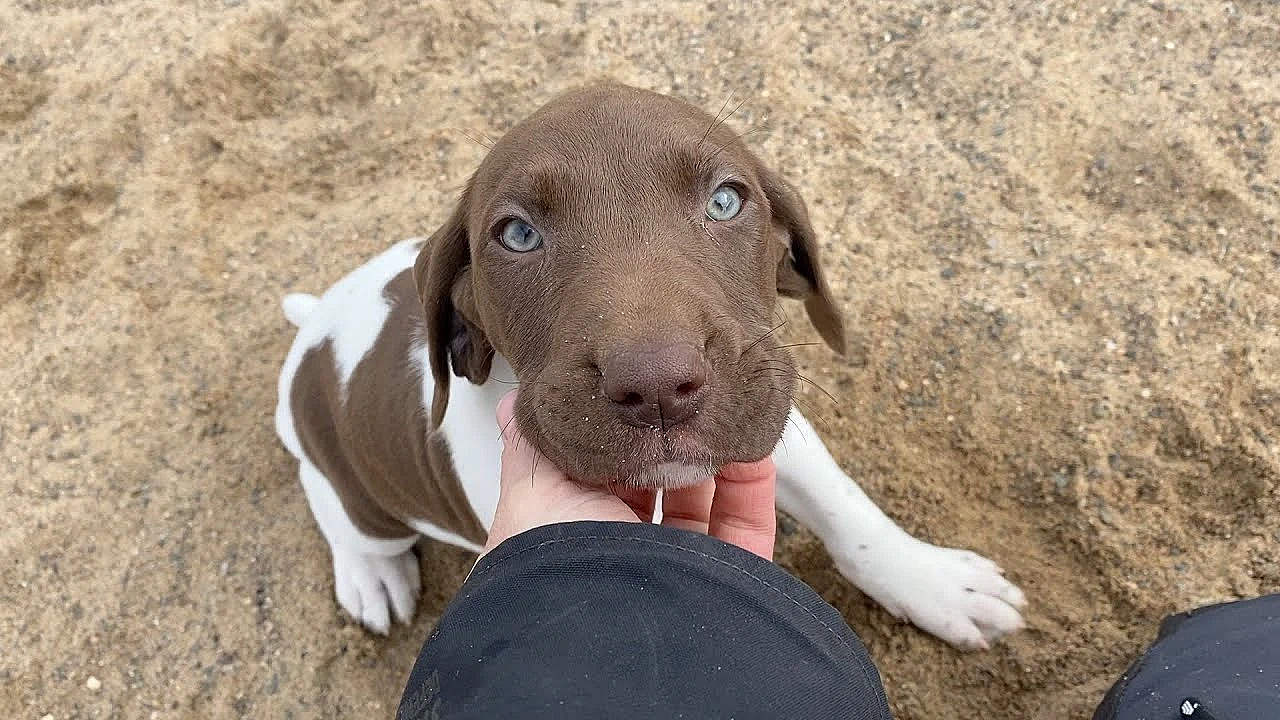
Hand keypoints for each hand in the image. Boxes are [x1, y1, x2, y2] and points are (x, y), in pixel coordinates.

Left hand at [482, 390, 776, 559]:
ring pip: (707, 500)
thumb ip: (530, 446)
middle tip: (682, 397)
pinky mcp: (726, 580)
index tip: (635, 393)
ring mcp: (677, 568)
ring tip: (718, 410)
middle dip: (670, 436)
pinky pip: (747, 524)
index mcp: (573, 530)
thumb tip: (511, 405)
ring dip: (714, 452)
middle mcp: (623, 551)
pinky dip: (754, 482)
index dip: (617, 432)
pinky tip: (751, 442)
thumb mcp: (532, 489)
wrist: (606, 631)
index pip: (601, 472)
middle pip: (657, 481)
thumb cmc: (558, 559)